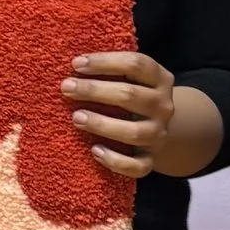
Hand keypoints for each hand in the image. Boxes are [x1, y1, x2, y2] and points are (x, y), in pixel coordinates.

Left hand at [64, 50, 219, 180]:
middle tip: (67, 88)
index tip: (76, 64)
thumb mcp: (130, 78)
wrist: (155, 127)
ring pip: (134, 132)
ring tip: (76, 118)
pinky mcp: (150, 159)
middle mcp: (163, 106)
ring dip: (102, 124)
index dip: (105, 62)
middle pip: (130, 95)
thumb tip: (74, 64)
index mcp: (160, 79)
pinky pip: (137, 166)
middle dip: (94, 90)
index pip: (136, 64)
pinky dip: (115, 161)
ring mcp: (158, 134)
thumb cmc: (131, 96)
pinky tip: (94, 150)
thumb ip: (110, 70)